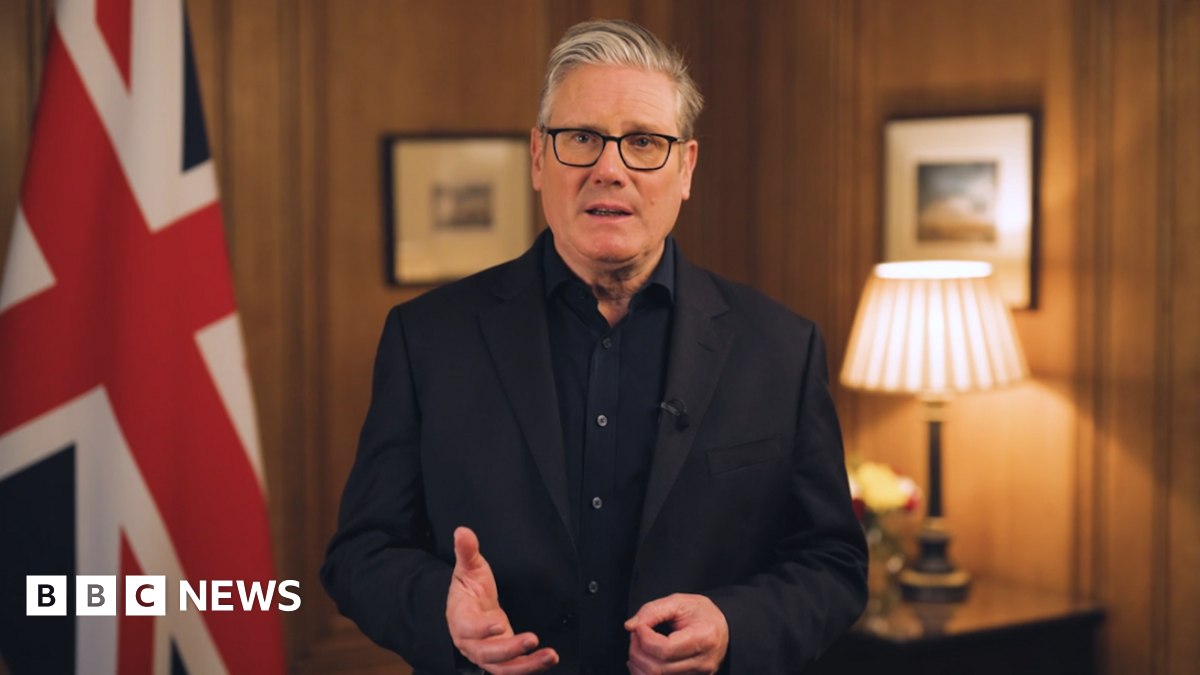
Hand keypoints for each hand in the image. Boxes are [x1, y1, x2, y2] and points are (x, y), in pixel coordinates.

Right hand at [446, 527, 558, 673]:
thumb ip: (467, 552)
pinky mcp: (502, 660)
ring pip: (503, 668)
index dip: (481, 629)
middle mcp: (471, 643)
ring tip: (549, 655)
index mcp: (460, 619)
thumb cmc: (469, 590)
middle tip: (532, 639)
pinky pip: (515, 669)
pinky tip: (549, 658)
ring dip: (526, 665)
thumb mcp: (468, 568)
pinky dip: (532, 666)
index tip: (498, 624)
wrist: (469, 611)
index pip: (468, 628)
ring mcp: (487, 654)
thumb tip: (462, 531)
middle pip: (486, 653)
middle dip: (509, 649)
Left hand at [624, 594, 728, 674]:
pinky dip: (644, 673)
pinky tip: (641, 660)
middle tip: (636, 634)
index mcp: (704, 638)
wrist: (722, 627)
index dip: (645, 638)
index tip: (640, 626)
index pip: (666, 650)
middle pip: (658, 668)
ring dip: (638, 663)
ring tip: (637, 646)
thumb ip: (652, 611)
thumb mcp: (679, 601)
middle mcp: (702, 662)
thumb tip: (630, 626)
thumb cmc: (702, 613)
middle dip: (637, 651)